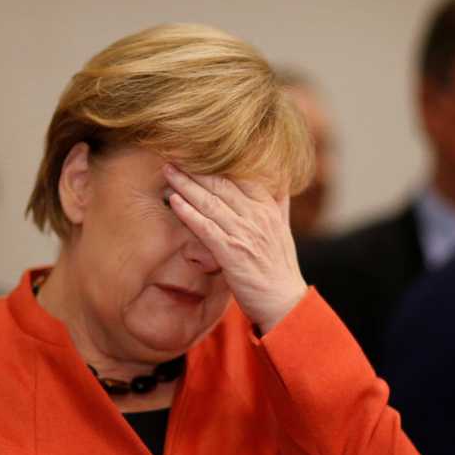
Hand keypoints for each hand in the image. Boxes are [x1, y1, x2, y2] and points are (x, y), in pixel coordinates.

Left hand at [164, 164, 306, 334]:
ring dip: (186, 185)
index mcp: (269, 207)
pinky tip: (174, 201)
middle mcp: (258, 216)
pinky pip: (206, 227)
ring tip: (168, 171)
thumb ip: (279, 204)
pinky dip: (189, 212)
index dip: (216, 163)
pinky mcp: (232, 253)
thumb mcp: (284, 230)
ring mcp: (245, 233)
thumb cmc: (280, 269)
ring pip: (211, 202)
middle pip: (221, 184)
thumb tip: (280, 183)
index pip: (239, 176)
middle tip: (174, 155)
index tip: (196, 151)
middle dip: (195, 169)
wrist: (285, 302)